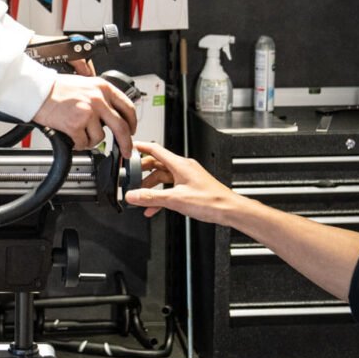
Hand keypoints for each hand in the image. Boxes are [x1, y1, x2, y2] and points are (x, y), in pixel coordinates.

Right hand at [31, 73, 138, 156]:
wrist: (36, 90)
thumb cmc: (55, 88)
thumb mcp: (85, 84)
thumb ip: (99, 97)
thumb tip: (110, 114)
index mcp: (103, 88)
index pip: (127, 107)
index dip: (133, 123)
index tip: (132, 131)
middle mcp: (98, 99)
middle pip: (122, 127)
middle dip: (126, 143)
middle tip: (126, 151)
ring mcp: (88, 112)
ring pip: (100, 137)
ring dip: (91, 141)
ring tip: (80, 135)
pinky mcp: (76, 124)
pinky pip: (83, 142)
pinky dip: (78, 144)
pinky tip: (72, 137)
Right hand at [124, 141, 242, 223]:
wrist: (229, 210)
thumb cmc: (211, 201)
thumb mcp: (175, 199)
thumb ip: (151, 197)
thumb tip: (133, 195)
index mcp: (180, 164)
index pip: (155, 149)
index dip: (140, 147)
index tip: (129, 147)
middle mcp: (183, 168)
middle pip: (157, 164)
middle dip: (143, 172)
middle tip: (131, 177)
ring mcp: (187, 177)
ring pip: (163, 177)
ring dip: (151, 187)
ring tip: (141, 197)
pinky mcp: (190, 187)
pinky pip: (170, 187)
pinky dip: (161, 195)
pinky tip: (155, 207)